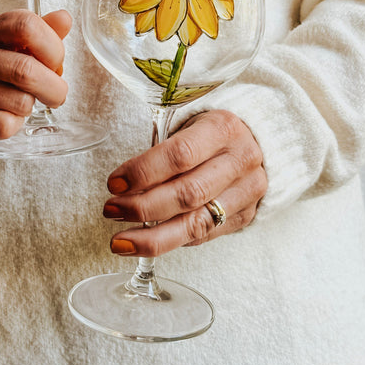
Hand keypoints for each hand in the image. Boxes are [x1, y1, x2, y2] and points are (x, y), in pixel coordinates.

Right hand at [0, 9, 70, 138]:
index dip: (53, 47)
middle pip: (26, 71)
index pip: (26, 26)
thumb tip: (64, 20)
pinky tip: (10, 112)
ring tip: (25, 98)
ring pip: (21, 102)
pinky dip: (17, 123)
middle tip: (58, 91)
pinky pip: (5, 125)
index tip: (56, 61)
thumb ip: (40, 28)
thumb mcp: (7, 34)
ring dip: (33, 104)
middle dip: (54, 87)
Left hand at [104, 109, 266, 255]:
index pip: (179, 155)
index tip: (114, 184)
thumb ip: (160, 149)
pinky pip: (204, 236)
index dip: (143, 172)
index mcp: (222, 127)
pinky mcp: (246, 215)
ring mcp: (248, 191)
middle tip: (111, 210)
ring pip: (197, 224)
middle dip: (143, 207)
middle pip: (188, 193)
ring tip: (121, 241)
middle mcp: (240, 160)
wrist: (253, 140)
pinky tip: (149, 240)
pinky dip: (173, 240)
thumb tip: (122, 185)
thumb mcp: (186, 122)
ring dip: (153, 237)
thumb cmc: (206, 130)